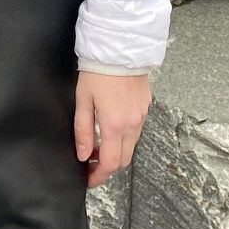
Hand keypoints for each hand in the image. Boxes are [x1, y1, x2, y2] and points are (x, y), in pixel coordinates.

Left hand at [74, 72, 150, 188]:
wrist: (120, 49)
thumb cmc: (97, 73)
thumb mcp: (83, 101)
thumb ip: (83, 131)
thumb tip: (83, 155)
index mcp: (114, 126)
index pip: (109, 163)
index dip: (98, 176)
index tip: (88, 179)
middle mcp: (132, 125)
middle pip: (123, 160)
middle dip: (107, 167)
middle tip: (91, 163)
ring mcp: (141, 117)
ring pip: (131, 146)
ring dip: (116, 152)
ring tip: (98, 144)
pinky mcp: (146, 107)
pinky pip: (136, 131)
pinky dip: (124, 137)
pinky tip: (111, 127)